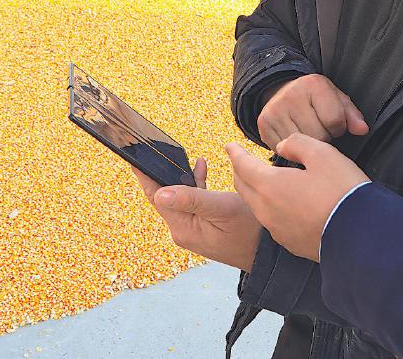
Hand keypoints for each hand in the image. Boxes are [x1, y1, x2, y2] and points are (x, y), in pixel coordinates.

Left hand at [132, 157, 260, 271]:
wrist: (269, 254)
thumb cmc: (250, 230)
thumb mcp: (222, 209)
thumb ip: (192, 199)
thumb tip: (161, 193)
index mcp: (183, 228)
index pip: (156, 196)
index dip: (144, 175)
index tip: (133, 156)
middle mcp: (182, 230)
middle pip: (164, 195)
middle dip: (161, 171)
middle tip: (156, 147)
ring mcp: (192, 229)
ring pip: (179, 196)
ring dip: (181, 176)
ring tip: (179, 153)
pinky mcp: (202, 226)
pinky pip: (192, 201)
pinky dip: (195, 184)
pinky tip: (200, 167)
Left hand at [227, 134, 368, 262]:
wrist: (361, 236)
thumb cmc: (342, 191)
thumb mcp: (323, 154)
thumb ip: (297, 143)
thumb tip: (282, 148)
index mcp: (270, 186)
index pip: (242, 166)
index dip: (235, 153)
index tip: (229, 146)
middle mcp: (267, 210)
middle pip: (243, 187)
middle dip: (240, 172)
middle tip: (241, 162)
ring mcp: (278, 230)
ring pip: (256, 206)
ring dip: (254, 191)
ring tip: (262, 181)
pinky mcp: (291, 243)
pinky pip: (272, 221)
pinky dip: (270, 208)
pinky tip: (283, 204)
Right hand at [257, 74, 368, 150]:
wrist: (281, 91)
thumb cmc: (315, 99)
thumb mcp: (336, 99)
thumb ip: (352, 115)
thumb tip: (362, 130)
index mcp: (314, 84)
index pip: (335, 121)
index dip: (339, 128)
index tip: (333, 124)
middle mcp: (291, 95)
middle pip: (318, 136)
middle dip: (324, 138)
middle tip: (320, 130)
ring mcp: (275, 110)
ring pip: (301, 145)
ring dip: (308, 145)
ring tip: (308, 133)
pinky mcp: (263, 124)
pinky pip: (284, 150)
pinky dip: (292, 150)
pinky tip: (294, 138)